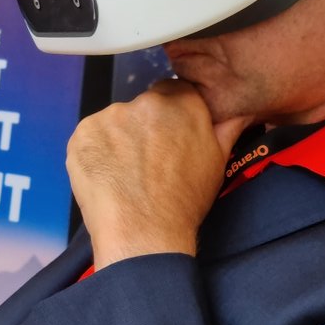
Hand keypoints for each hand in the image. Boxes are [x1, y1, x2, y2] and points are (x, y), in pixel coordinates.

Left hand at [67, 83, 248, 271]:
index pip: (173, 91)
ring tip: (124, 174)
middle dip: (142, 129)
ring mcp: (111, 116)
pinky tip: (105, 176)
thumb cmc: (182, 202)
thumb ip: (226, 128)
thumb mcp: (216, 162)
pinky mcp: (83, 133)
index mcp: (182, 102)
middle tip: (144, 163)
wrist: (143, 233)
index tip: (165, 139)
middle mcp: (146, 102)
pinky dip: (94, 152)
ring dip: (117, 140)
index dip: (168, 118)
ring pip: (114, 123)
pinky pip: (89, 137)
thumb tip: (240, 110)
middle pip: (142, 107)